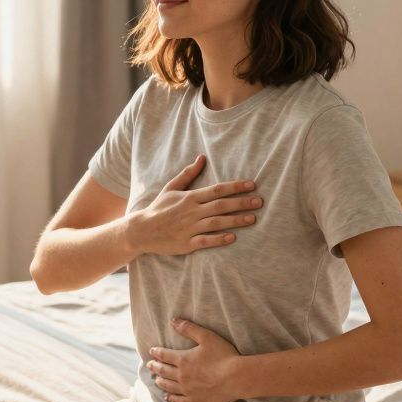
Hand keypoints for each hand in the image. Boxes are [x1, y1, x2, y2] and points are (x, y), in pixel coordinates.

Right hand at [126, 154, 261, 257]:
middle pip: (221, 205)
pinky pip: (205, 241)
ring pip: (217, 223)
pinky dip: (219, 239)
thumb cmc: (159, 208)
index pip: (217, 189)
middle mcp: (192, 212)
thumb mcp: (171, 188)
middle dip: (242, 203)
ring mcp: (189, 228)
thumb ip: (188, 174)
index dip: (235, 187)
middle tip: (260, 201)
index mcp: (190, 197)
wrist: (141, 231)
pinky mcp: (187, 243)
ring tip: (253, 219)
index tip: (252, 185)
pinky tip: (233, 237)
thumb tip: (201, 158)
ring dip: (236, 220)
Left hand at [147, 318, 242, 401]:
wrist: (236, 378)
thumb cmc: (224, 355)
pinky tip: (167, 398)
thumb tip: (173, 321)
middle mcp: (182, 376)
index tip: (151, 351)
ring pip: (168, 386)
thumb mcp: (207, 337)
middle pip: (163, 371)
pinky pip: (179, 401)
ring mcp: (187, 390)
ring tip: (156, 380)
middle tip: (149, 365)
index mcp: (183, 360)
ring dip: (160, 382)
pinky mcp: (195, 401)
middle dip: (155, 367)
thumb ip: (189, 328)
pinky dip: (171, 399)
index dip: (157, 352)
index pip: (164, 355)